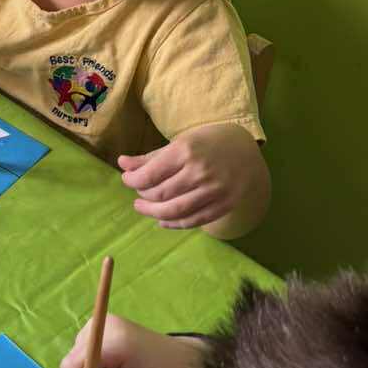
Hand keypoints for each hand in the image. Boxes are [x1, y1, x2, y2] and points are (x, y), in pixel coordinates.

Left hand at [119, 122, 263, 230]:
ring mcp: (214, 191)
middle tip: (137, 194)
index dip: (132, 180)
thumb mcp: (179, 143)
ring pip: (175, 211)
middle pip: (160, 194)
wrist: (246, 151)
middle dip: (142, 196)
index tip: (127, 179)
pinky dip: (174, 223)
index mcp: (186, 151)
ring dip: (153, 212)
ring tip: (143, 207)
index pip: (150, 174)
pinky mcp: (223, 206)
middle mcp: (200, 172)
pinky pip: (193, 221)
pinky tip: (162, 220)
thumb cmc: (207, 143)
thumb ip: (150, 157)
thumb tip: (122, 164)